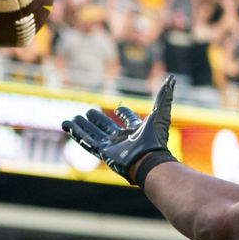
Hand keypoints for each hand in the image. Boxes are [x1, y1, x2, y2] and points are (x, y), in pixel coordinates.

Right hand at [62, 76, 176, 184]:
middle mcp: (123, 138)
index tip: (120, 107)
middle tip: (89, 111)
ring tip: (73, 117)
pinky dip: (76, 133)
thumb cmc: (156, 139)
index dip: (125, 113)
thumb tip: (171, 79)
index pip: (129, 120)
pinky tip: (67, 125)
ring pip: (94, 134)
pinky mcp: (102, 152)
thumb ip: (164, 96)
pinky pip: (87, 142)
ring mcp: (112, 146)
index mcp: (137, 130)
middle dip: (98, 120)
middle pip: (107, 127)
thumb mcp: (161, 113)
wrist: (148, 160)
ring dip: (83, 126)